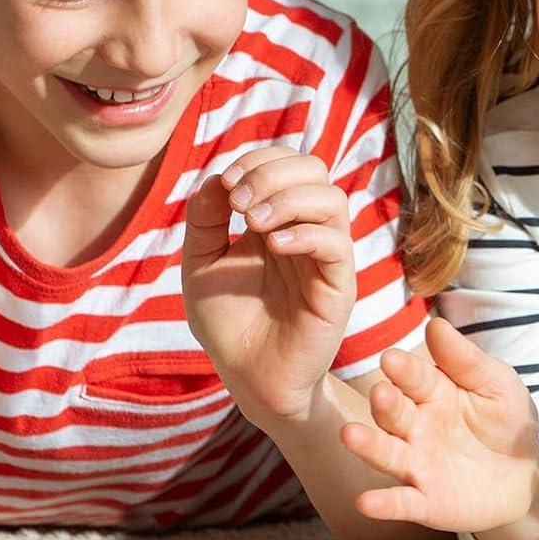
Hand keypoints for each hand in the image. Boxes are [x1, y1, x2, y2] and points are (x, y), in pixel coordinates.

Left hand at [182, 146, 356, 421]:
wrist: (246, 378)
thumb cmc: (227, 323)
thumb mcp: (201, 264)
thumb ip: (205, 218)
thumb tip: (218, 176)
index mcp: (277, 218)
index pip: (286, 163)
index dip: (258, 161)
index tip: (226, 186)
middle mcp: (306, 230)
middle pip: (314, 169)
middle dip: (272, 173)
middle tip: (238, 203)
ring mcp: (325, 257)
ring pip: (331, 199)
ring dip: (288, 199)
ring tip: (253, 223)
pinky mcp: (337, 288)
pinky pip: (335, 245)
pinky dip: (304, 234)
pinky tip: (272, 248)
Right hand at [338, 317, 538, 533]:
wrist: (524, 477)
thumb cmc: (506, 422)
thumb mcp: (497, 385)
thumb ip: (466, 360)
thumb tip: (437, 324)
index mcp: (431, 392)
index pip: (414, 377)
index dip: (404, 369)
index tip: (392, 358)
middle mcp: (415, 427)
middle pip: (393, 413)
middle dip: (385, 403)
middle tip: (380, 393)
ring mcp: (417, 464)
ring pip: (387, 453)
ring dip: (368, 446)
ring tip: (350, 436)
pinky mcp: (425, 502)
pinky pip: (402, 503)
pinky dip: (384, 504)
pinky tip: (366, 503)